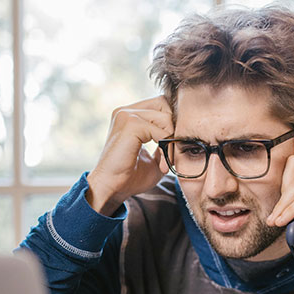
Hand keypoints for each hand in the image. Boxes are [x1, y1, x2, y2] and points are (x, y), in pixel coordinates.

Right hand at [86, 96, 172, 215]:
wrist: (112, 189)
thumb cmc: (130, 176)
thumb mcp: (154, 157)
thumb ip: (165, 142)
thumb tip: (181, 134)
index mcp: (130, 115)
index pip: (161, 104)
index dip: (172, 123)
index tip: (172, 148)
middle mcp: (126, 111)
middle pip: (165, 104)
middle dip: (174, 128)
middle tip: (172, 153)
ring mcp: (126, 115)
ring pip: (166, 118)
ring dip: (171, 142)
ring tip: (166, 162)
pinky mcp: (130, 124)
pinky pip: (161, 131)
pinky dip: (166, 149)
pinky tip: (161, 165)